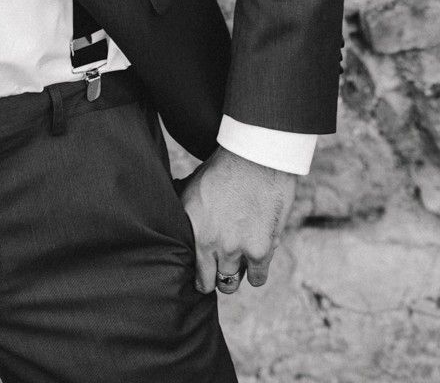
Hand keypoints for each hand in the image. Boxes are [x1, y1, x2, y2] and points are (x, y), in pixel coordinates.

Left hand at [177, 148, 296, 297]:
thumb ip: (188, 214)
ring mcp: (235, 250)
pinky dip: (257, 271)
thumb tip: (179, 227)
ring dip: (236, 273)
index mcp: (193, 230)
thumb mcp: (193, 187)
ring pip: (232, 281)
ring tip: (239, 261)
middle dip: (216, 277)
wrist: (256, 156)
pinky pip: (257, 278)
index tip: (205, 271)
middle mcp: (210, 244)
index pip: (193, 272)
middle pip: (211, 282)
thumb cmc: (224, 166)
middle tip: (221, 268)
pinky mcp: (260, 250)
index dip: (200, 274)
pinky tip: (256, 260)